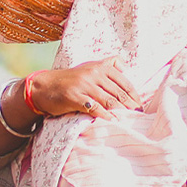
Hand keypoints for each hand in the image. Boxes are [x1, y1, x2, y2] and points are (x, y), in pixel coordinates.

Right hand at [24, 58, 140, 118]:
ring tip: (129, 121)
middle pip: (119, 93)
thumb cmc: (71, 79)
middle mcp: (94, 74)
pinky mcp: (75, 97)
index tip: (141, 106)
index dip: (134, 96)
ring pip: (109, 101)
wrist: (45, 86)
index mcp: (100, 67)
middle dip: (131, 106)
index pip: (124, 82)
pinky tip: (113, 122)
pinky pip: (95, 108)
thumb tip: (126, 67)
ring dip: (121, 113)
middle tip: (138, 117)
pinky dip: (106, 116)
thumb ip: (108, 64)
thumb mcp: (89, 66)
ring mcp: (84, 85)